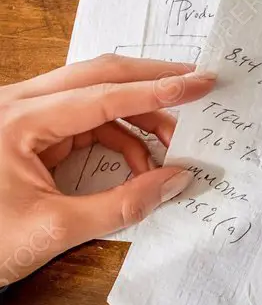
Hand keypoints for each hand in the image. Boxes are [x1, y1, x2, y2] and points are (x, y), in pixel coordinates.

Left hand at [0, 54, 215, 284]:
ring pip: (93, 95)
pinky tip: (142, 163)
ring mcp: (21, 116)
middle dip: (152, 81)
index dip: (158, 91)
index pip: (104, 95)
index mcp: (17, 121)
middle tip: (196, 84)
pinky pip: (85, 121)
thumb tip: (176, 181)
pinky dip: (119, 136)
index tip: (199, 84)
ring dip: (138, 115)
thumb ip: (123, 205)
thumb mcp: (56, 229)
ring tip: (174, 141)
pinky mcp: (28, 133)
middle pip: (98, 75)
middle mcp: (16, 105)